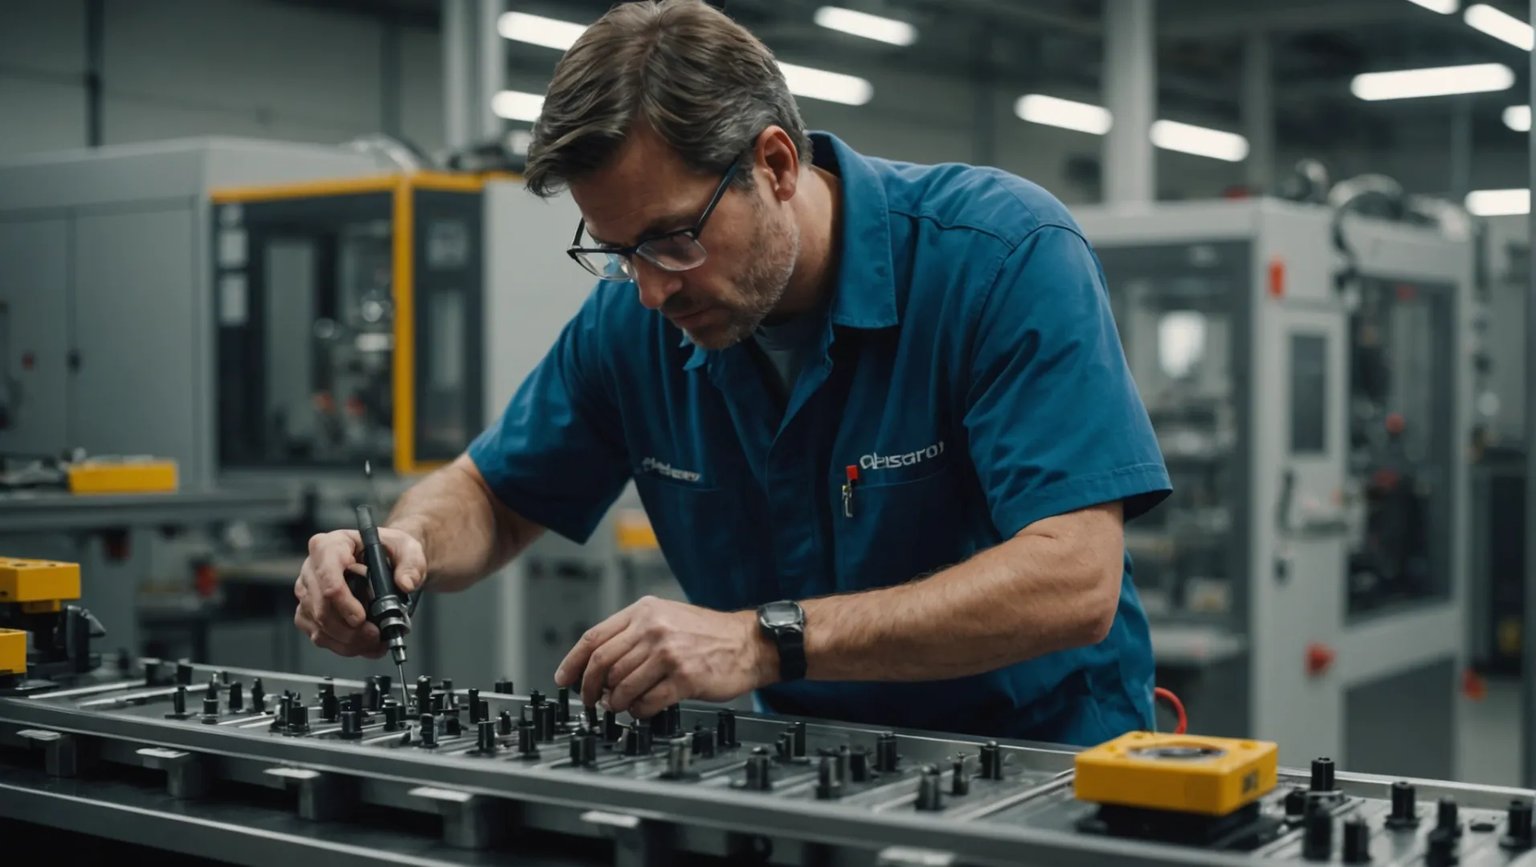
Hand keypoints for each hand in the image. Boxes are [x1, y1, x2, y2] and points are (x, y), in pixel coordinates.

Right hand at [293, 527, 426, 657]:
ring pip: (319, 626)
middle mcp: (312, 568)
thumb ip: (411, 565)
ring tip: (374, 642)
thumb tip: (406, 584)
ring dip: (348, 641)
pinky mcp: (309, 611)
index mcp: (331, 545)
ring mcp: (308, 591)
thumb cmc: (390, 551)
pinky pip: (319, 636)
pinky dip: (343, 646)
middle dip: (349, 629)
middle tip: (375, 635)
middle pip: (321, 607)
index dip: (343, 601)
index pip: (328, 575)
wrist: (386, 560)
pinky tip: (363, 644)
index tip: (361, 618)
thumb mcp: (407, 550)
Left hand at [554, 596, 774, 718]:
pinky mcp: (684, 678)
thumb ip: (634, 633)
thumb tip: (599, 663)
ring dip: (615, 703)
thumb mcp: (667, 617)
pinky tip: (641, 710)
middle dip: (590, 689)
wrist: (749, 643)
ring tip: (618, 706)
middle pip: (602, 664)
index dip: (573, 662)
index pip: (594, 637)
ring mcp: (668, 653)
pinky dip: (638, 711)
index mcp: (644, 612)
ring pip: (621, 685)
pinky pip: (646, 702)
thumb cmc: (708, 634)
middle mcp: (653, 629)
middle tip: (590, 702)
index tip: (564, 679)